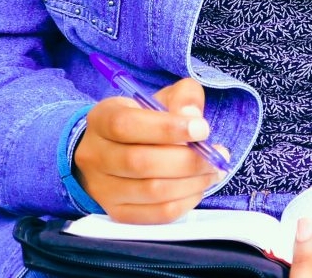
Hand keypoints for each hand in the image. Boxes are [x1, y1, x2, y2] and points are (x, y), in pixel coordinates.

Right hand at [72, 76, 226, 222]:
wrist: (114, 150)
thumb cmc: (144, 121)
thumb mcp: (161, 98)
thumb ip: (182, 98)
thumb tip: (193, 116)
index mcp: (102, 118)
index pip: (127, 124)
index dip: (167, 128)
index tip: (202, 128)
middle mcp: (95, 155)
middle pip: (141, 162)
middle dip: (187, 160)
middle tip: (216, 155)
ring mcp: (103, 189)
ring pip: (152, 191)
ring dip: (191, 182)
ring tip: (213, 171)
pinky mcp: (118, 213)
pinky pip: (157, 214)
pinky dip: (185, 202)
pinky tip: (198, 187)